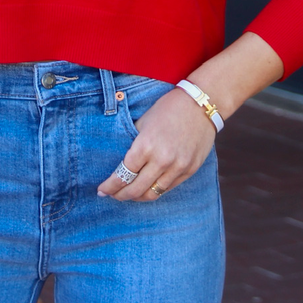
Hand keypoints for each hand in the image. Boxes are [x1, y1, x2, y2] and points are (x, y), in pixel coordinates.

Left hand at [97, 86, 215, 201]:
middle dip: (120, 195)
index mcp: (146, 146)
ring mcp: (178, 167)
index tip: (101, 190)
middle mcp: (162, 161)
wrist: (200, 105)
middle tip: (111, 195)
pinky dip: (155, 190)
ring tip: (128, 194)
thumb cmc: (168, 109)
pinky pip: (168, 188)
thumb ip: (133, 145)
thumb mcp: (144, 122)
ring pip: (153, 194)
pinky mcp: (190, 170)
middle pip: (136, 189)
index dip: (110, 186)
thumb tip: (121, 163)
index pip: (123, 175)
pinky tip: (147, 188)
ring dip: (137, 197)